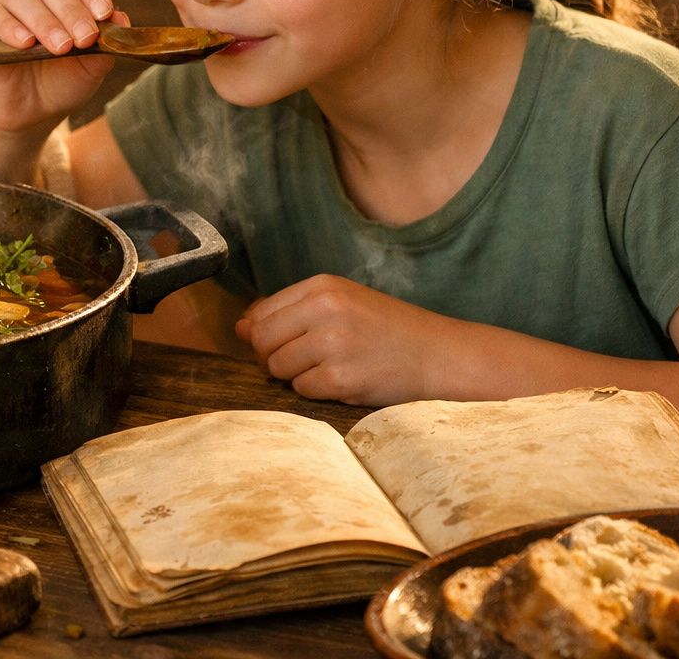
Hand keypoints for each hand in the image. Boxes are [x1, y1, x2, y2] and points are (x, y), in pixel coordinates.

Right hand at [0, 0, 126, 133]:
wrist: (31, 112)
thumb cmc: (63, 81)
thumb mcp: (92, 67)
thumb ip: (106, 44)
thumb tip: (121, 18)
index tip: (104, 13)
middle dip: (72, 11)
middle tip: (84, 39)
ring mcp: (6, 3)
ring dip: (45, 21)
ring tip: (61, 47)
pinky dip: (11, 28)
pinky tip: (26, 43)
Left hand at [235, 274, 449, 406]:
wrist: (440, 355)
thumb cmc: (387, 330)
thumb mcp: (341, 304)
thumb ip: (289, 312)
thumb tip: (238, 327)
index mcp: (321, 286)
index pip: (260, 313)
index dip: (268, 335)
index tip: (293, 341)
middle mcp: (324, 310)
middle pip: (261, 342)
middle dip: (275, 356)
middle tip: (310, 359)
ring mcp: (332, 344)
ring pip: (277, 368)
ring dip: (298, 375)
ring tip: (333, 367)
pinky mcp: (340, 378)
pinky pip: (302, 390)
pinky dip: (318, 392)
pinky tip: (346, 380)